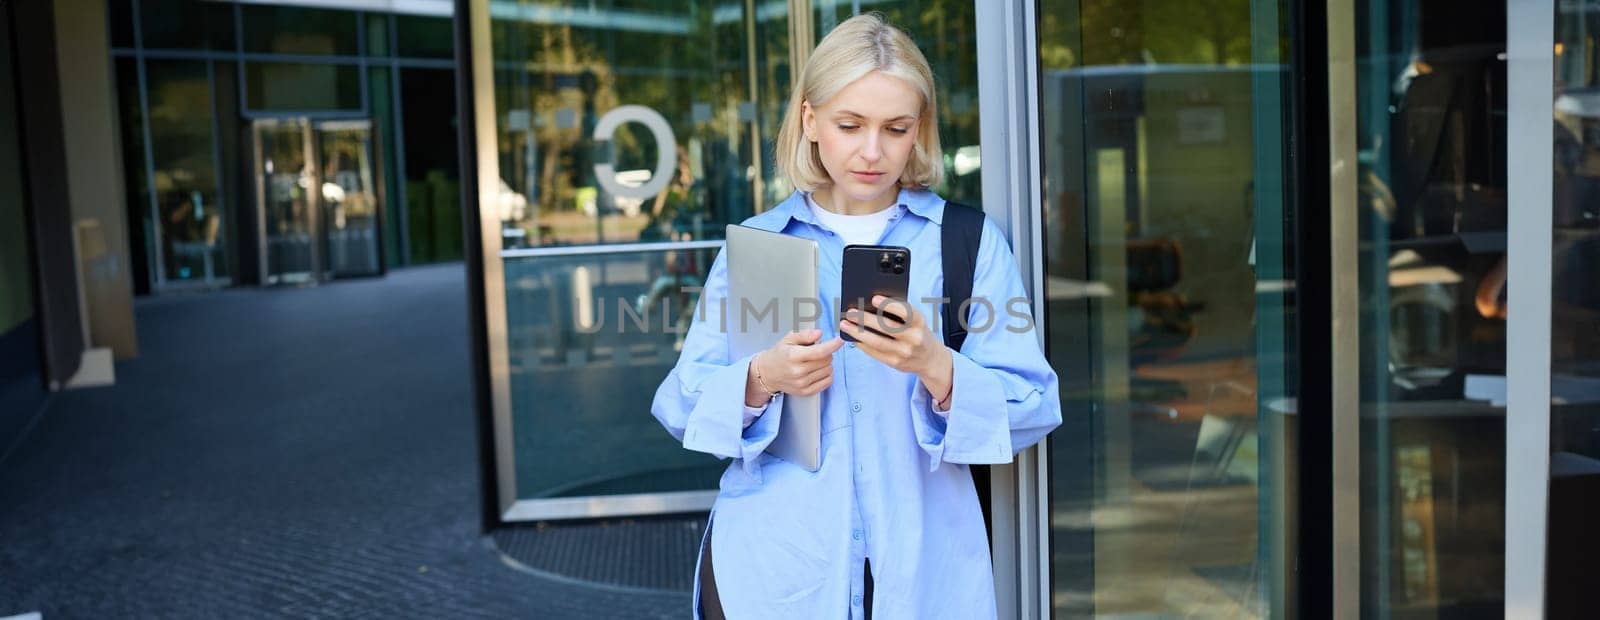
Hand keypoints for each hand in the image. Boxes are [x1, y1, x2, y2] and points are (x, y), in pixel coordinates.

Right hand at [746, 328, 843, 405]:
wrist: (767, 374)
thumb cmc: (779, 355)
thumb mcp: (788, 339)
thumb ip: (804, 334)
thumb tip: (819, 333)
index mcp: (793, 356)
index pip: (819, 351)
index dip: (833, 345)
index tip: (841, 340)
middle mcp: (798, 371)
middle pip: (827, 360)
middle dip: (826, 352)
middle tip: (816, 351)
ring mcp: (802, 383)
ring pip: (829, 370)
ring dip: (826, 363)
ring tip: (814, 361)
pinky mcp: (806, 392)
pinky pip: (827, 381)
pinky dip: (826, 374)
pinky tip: (817, 370)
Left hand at [839, 295, 953, 405]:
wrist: (930, 359)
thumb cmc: (917, 332)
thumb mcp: (915, 321)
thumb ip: (899, 313)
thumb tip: (870, 305)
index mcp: (920, 322)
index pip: (905, 312)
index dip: (889, 305)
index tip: (873, 298)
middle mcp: (914, 338)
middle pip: (887, 327)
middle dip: (866, 319)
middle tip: (850, 312)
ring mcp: (905, 352)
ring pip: (878, 342)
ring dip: (858, 333)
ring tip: (845, 324)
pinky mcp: (896, 363)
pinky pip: (876, 353)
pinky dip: (862, 345)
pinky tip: (853, 338)